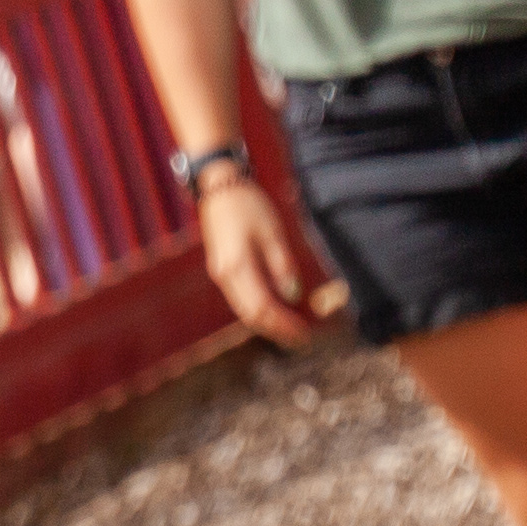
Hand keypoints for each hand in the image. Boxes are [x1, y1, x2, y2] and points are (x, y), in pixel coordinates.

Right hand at [198, 166, 330, 344]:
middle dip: (277, 329)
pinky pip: (241, 297)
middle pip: (250, 314)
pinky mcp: (223, 267)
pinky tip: (276, 308)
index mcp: (237, 267)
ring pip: (244, 308)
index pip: (262, 308)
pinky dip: (260, 308)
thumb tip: (292, 296)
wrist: (220, 186)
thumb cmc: (249, 205)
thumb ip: (282, 265)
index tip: (306, 334)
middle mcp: (225, 275)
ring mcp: (221, 272)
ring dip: (268, 321)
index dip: (284, 325)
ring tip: (292, 327)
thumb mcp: (272, 233)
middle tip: (303, 338)